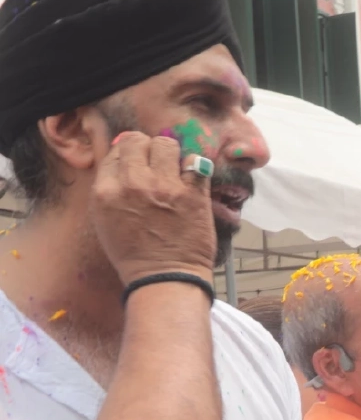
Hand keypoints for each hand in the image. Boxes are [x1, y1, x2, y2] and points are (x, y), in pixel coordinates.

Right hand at [90, 131, 216, 284]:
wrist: (165, 278)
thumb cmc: (134, 253)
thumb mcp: (105, 219)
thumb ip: (110, 187)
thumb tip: (122, 157)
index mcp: (105, 191)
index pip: (117, 150)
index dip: (129, 155)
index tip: (138, 167)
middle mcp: (132, 184)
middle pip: (138, 141)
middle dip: (147, 149)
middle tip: (156, 165)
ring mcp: (164, 187)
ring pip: (166, 144)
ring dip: (171, 155)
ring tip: (175, 171)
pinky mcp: (193, 195)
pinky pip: (196, 162)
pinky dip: (195, 169)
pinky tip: (193, 181)